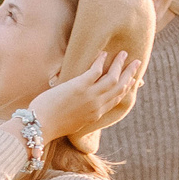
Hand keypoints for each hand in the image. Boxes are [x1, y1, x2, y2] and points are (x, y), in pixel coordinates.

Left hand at [28, 50, 143, 143]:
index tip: (133, 80)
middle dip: (130, 73)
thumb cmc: (51, 124)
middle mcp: (97, 105)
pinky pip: (96, 71)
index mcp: (96, 114)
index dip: (126, 88)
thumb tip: (80, 108)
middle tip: (137, 62)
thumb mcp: (73, 122)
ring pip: (112, 77)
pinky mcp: (80, 87)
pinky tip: (103, 53)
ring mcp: (90, 96)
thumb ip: (81, 113)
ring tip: (123, 53)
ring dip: (119, 64)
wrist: (41, 126)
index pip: (116, 99)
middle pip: (120, 87)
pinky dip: (101, 61)